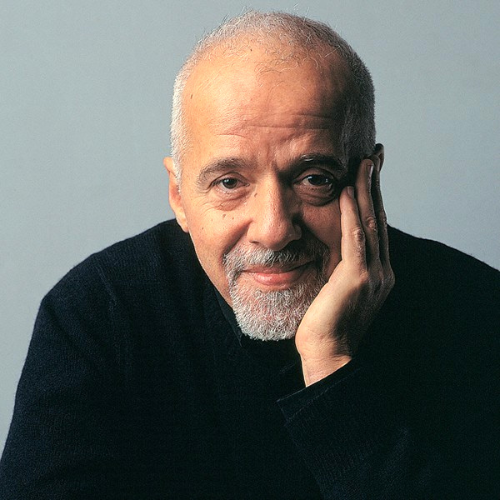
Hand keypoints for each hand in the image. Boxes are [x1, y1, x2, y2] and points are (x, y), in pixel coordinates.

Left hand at [295, 146, 394, 385]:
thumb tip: (326, 247)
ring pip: (371, 221)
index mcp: (376, 272)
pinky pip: (355, 237)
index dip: (373, 197)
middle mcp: (380, 269)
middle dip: (375, 185)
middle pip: (378, 217)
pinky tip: (348, 190)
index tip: (368, 173)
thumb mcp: (336, 290)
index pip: (375, 226)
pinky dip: (352, 212)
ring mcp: (372, 273)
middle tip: (373, 156)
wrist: (328, 354)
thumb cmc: (325, 325)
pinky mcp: (357, 278)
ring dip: (367, 190)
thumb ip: (338, 267)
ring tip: (364, 162)